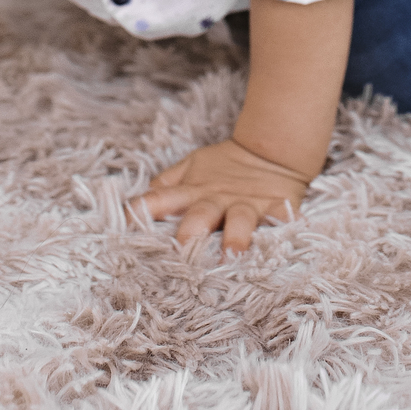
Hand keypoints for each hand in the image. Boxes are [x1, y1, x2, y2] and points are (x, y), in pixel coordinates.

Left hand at [134, 136, 310, 252]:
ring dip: (235, 237)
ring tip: (232, 257)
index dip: (142, 211)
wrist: (269, 152)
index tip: (125, 227)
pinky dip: (285, 228)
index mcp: (191, 191)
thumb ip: (165, 188)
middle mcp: (216, 199)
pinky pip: (282, 219)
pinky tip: (284, 244)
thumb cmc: (223, 169)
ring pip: (240, 220)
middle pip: (199, 213)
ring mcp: (247, 204)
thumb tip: (134, 206)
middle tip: (181, 250)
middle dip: (190, 231)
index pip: (160, 199)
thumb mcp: (189, 171)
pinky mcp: (277, 206)